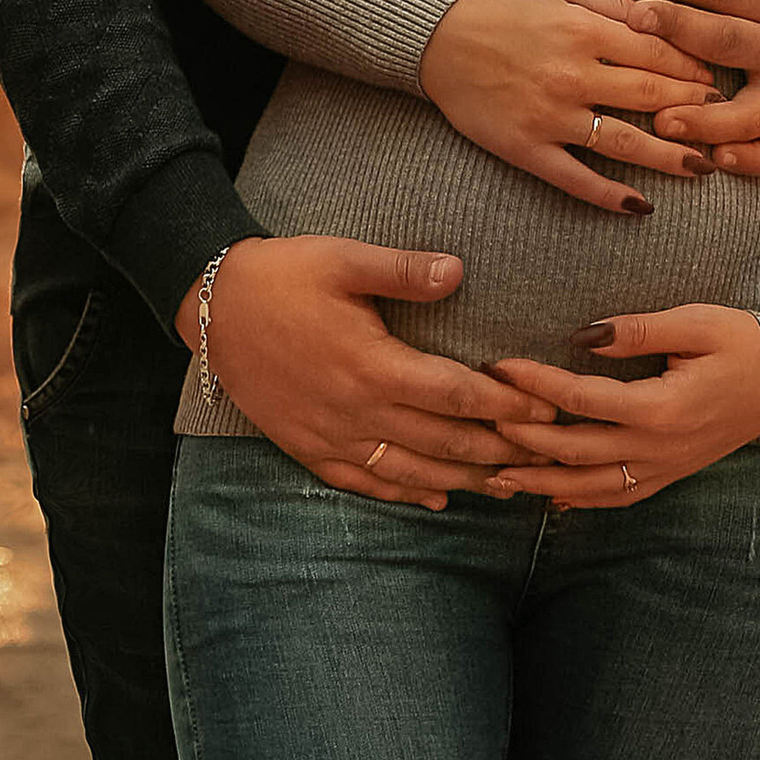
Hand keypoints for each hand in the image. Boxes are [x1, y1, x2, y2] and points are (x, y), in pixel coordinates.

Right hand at [204, 235, 551, 505]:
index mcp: (373, 364)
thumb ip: (403, 270)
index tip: (545, 411)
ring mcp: (332, 437)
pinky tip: (435, 500)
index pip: (455, 395)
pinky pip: (366, 485)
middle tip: (544, 458)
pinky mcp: (310, 449)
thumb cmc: (284, 275)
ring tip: (506, 486)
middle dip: (498, 452)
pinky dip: (406, 496)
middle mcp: (357, 411)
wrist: (214, 308)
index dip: (505, 406)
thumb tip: (458, 271)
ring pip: (411, 473)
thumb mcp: (343, 259)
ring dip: (462, 481)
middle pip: (442, 443)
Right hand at [419, 0, 721, 209]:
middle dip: (694, 107)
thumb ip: (608, 3)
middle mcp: (573, 75)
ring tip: (704, 167)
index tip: (717, 76)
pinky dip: (610, 196)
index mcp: (582, 29)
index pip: (655, 50)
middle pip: (650, 95)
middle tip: (727, 118)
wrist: (436, 39)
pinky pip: (576, 179)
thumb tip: (658, 15)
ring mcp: (551, 117)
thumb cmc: (500, 6)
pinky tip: (640, 205)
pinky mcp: (528, 150)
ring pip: (623, 142)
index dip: (692, 64)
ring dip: (669, 157)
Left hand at [486, 305, 759, 507]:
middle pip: (574, 451)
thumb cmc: (744, 342)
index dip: (535, 383)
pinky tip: (550, 496)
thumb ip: (638, 329)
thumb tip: (582, 333)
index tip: (497, 365)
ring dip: (539, 481)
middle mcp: (657, 449)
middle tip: (478, 420)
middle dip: (522, 436)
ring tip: (495, 475)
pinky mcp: (669, 475)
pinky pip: (615, 498)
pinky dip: (578, 500)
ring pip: (589, 487)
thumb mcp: (696, 321)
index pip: (581, 400)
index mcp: (660, 408)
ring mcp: (663, 469)